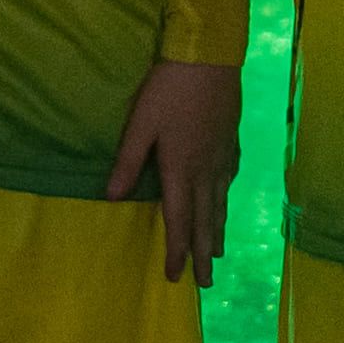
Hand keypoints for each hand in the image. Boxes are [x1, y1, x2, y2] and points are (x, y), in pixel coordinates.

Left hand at [108, 56, 240, 285]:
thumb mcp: (140, 124)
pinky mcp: (231, 143)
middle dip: (204, 254)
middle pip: (206, 221)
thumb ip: (128, 162)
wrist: (210, 59)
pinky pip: (229, 183)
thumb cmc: (168, 89)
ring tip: (219, 255)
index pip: (179, 221)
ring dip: (218, 233)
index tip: (175, 277)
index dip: (177, 251)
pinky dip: (226, 201)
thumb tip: (112, 199)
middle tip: (205, 283)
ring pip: (220, 204)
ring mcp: (222, 158)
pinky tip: (225, 202)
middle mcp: (206, 171)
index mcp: (180, 170)